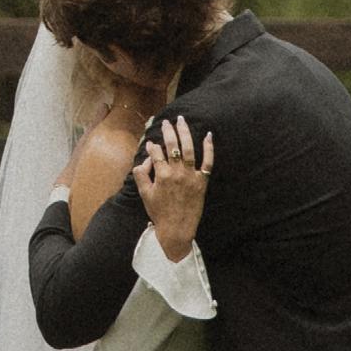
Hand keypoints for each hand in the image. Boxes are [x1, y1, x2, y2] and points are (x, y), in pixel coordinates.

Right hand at [135, 116, 212, 260]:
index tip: (152, 141)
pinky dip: (209, 148)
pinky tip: (208, 135)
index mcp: (162, 175)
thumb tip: (145, 158)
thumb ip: (142, 174)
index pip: (157, 153)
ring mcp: (191, 176)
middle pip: (173, 146)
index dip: (153, 146)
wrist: (177, 229)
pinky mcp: (202, 181)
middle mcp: (177, 172)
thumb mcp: (144, 194)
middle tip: (167, 122)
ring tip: (182, 121)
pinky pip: (208, 161)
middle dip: (169, 131)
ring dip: (185, 133)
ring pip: (189, 149)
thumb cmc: (159, 212)